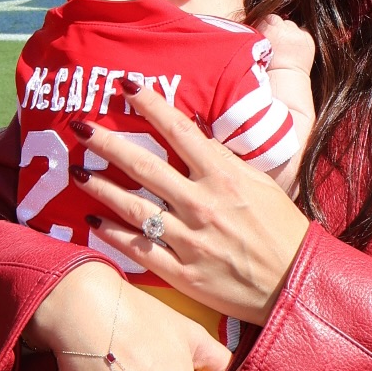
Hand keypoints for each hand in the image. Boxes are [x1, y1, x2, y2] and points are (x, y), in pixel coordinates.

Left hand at [73, 87, 309, 325]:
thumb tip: (196, 131)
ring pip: (133, 208)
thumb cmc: (281, 228)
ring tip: (76, 172)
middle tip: (79, 127)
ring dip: (100, 188)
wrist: (295, 284)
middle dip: (108, 144)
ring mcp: (189, 240)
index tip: (126, 85)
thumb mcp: (260, 183)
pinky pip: (138, 250)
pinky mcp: (182, 274)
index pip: (179, 132)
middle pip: (144, 167)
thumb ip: (224, 159)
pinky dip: (113, 234)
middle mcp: (202, 205)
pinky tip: (92, 221)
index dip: (151, 106)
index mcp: (223, 177)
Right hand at [259, 13, 316, 75]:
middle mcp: (281, 29)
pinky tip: (295, 48)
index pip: (265, 19)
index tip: (265, 36)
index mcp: (265, 30)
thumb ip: (258, 34)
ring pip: (290, 24)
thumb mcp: (255, 49)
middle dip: (275, 27)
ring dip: (287, 32)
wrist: (284, 82)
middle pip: (276, 19)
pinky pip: (302, 31)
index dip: (264, 28)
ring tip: (285, 46)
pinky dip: (299, 37)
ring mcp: (296, 33)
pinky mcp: (307, 38)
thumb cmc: (266, 69)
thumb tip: (261, 26)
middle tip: (274, 41)